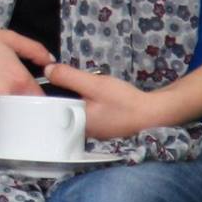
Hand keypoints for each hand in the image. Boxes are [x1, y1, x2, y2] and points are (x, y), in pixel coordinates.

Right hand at [0, 20, 50, 114]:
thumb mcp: (6, 38)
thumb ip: (34, 49)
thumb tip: (51, 62)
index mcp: (19, 80)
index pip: (39, 102)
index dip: (37, 102)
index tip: (32, 101)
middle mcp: (6, 97)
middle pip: (21, 114)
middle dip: (17, 109)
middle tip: (5, 95)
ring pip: (0, 118)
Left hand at [45, 63, 167, 138]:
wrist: (155, 113)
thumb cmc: (124, 102)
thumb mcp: (94, 85)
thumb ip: (69, 77)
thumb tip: (47, 70)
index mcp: (76, 124)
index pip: (51, 109)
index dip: (47, 92)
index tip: (46, 79)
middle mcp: (81, 131)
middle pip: (62, 108)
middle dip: (64, 92)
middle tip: (70, 80)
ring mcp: (93, 131)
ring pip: (75, 108)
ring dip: (76, 96)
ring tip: (81, 84)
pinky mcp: (102, 126)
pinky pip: (86, 111)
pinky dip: (86, 101)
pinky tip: (93, 93)